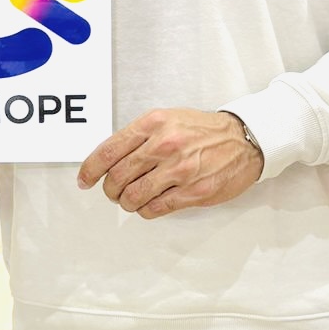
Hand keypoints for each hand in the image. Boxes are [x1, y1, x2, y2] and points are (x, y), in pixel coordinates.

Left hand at [78, 109, 261, 219]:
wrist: (244, 139)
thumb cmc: (202, 130)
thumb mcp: (167, 119)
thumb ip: (138, 136)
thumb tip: (108, 159)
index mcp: (154, 124)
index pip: (108, 151)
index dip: (90, 169)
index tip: (84, 180)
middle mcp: (164, 145)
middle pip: (117, 177)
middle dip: (110, 189)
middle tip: (114, 192)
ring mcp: (179, 170)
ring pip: (133, 196)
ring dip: (128, 202)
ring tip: (133, 199)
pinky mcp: (193, 191)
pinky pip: (155, 209)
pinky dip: (146, 210)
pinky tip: (150, 204)